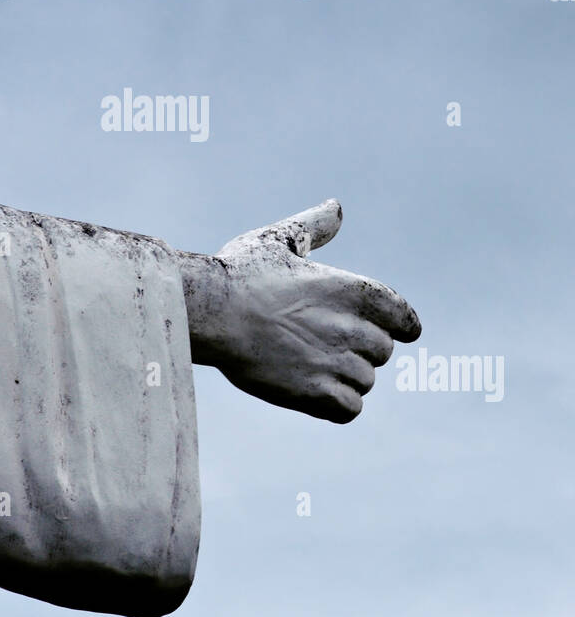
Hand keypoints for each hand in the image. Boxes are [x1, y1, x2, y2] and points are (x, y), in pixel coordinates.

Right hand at [179, 200, 420, 423]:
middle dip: (356, 349)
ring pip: (364, 381)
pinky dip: (335, 404)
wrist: (211, 313)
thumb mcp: (280, 239)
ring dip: (342, 377)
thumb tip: (337, 207)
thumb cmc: (240, 273)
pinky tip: (308, 389)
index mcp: (354, 289)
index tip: (380, 328)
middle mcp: (354, 326)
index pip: (404, 319)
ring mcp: (337, 362)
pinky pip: (350, 409)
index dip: (395, 325)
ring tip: (304, 362)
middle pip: (381, 351)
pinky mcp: (318, 394)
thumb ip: (316, 227)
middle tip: (316, 340)